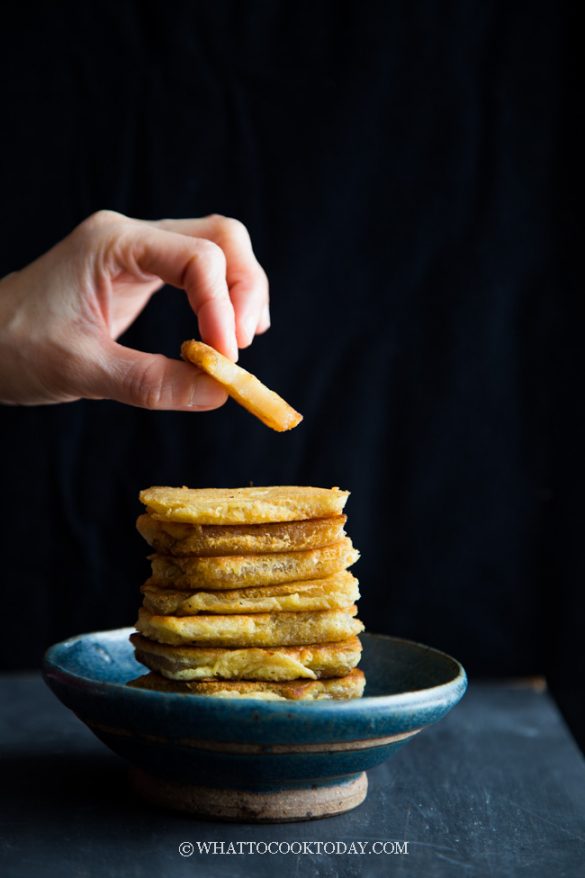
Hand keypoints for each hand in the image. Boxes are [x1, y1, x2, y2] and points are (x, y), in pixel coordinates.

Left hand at [0, 210, 269, 408]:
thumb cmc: (13, 348)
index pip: (197, 257)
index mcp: (113, 244)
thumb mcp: (81, 370)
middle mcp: (131, 237)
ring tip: (240, 343)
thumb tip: (220, 392)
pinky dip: (222, 301)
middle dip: (246, 288)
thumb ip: (152, 383)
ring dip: (241, 293)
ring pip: (217, 249)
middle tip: (244, 345)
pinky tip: (224, 334)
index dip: (222, 308)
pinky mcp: (142, 273)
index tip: (227, 360)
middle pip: (220, 237)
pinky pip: (199, 272)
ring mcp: (138, 252)